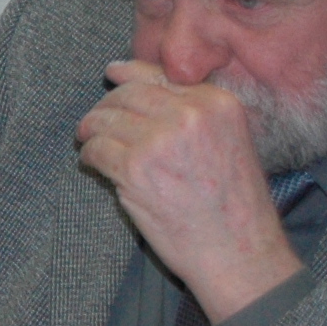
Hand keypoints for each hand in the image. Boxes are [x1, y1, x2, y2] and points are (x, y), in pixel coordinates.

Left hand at [75, 60, 301, 320]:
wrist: (238, 252)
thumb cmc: (235, 207)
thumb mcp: (231, 143)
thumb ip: (196, 116)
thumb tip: (147, 92)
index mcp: (217, 103)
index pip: (159, 75)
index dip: (129, 73)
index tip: (113, 73)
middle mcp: (189, 113)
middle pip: (127, 95)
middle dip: (106, 106)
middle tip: (93, 121)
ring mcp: (159, 139)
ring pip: (105, 119)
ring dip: (90, 130)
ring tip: (88, 140)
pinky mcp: (134, 168)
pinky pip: (96, 149)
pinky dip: (89, 155)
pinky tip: (92, 163)